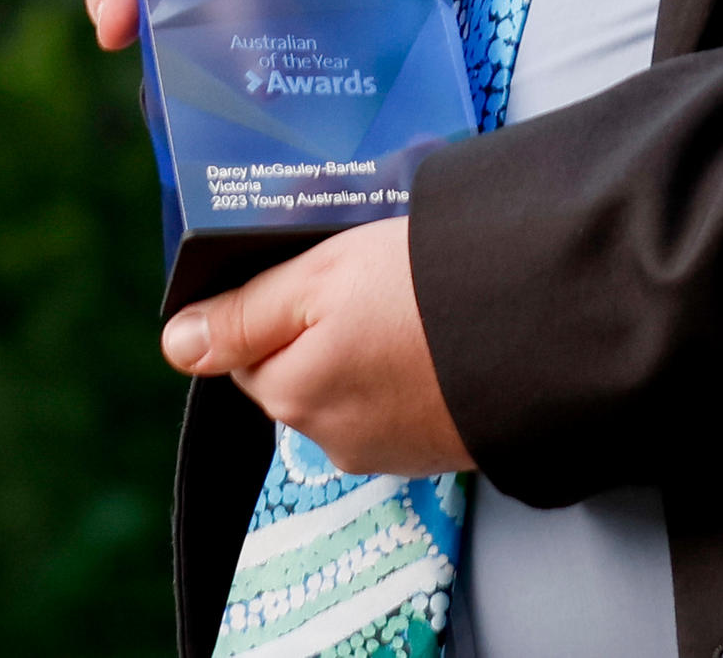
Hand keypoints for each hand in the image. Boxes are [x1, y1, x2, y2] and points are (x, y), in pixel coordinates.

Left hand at [164, 218, 474, 471]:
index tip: (324, 271)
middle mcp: (332, 438)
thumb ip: (245, 312)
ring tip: (418, 305)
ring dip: (370, 354)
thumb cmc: (429, 289)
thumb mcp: (322, 275)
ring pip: (351, 390)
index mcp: (294, 393)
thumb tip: (177, 346)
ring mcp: (390, 451)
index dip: (280, 302)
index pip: (249, 351)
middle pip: (300, 373)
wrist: (545, 327)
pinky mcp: (439, 450)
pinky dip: (413, 375)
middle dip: (325, 330)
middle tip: (378, 279)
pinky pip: (401, 406)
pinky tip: (443, 339)